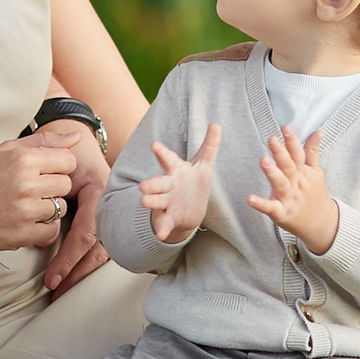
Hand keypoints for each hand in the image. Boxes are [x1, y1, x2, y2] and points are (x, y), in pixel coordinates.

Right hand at [0, 133, 78, 250]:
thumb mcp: (7, 150)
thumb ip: (44, 142)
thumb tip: (76, 137)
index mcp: (24, 159)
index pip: (68, 160)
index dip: (58, 166)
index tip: (44, 172)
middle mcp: (26, 183)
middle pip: (66, 185)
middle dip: (52, 187)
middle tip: (31, 189)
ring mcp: (25, 210)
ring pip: (60, 208)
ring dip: (47, 208)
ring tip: (25, 205)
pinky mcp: (22, 234)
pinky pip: (51, 231)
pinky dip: (41, 228)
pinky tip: (23, 220)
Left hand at [38, 118, 110, 292]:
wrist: (81, 140)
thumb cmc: (71, 149)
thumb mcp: (62, 157)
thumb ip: (53, 176)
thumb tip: (50, 205)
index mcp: (100, 192)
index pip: (86, 233)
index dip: (69, 257)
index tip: (52, 278)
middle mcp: (109, 207)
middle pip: (98, 250)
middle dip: (77, 274)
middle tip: (55, 292)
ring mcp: (109, 215)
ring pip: (99, 252)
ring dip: (81, 274)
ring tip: (60, 291)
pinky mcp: (103, 220)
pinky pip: (96, 246)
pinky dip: (83, 264)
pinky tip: (70, 279)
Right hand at [139, 123, 220, 243]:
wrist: (190, 209)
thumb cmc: (194, 181)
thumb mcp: (204, 163)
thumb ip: (209, 145)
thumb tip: (216, 124)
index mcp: (176, 170)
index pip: (167, 159)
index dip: (161, 152)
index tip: (154, 145)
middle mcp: (168, 185)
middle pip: (158, 183)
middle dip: (151, 184)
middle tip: (143, 185)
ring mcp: (167, 202)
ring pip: (157, 201)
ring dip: (151, 202)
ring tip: (143, 202)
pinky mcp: (170, 217)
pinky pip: (165, 222)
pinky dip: (162, 228)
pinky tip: (160, 234)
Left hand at [248, 125, 338, 252]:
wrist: (322, 224)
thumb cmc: (314, 194)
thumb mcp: (315, 172)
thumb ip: (312, 152)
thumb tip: (318, 131)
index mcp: (302, 172)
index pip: (298, 154)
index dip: (292, 141)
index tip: (285, 127)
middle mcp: (296, 183)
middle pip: (289, 166)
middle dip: (281, 153)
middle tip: (272, 140)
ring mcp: (289, 198)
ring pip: (280, 184)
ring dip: (272, 173)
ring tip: (263, 161)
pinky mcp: (281, 213)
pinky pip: (270, 208)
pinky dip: (260, 204)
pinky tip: (250, 198)